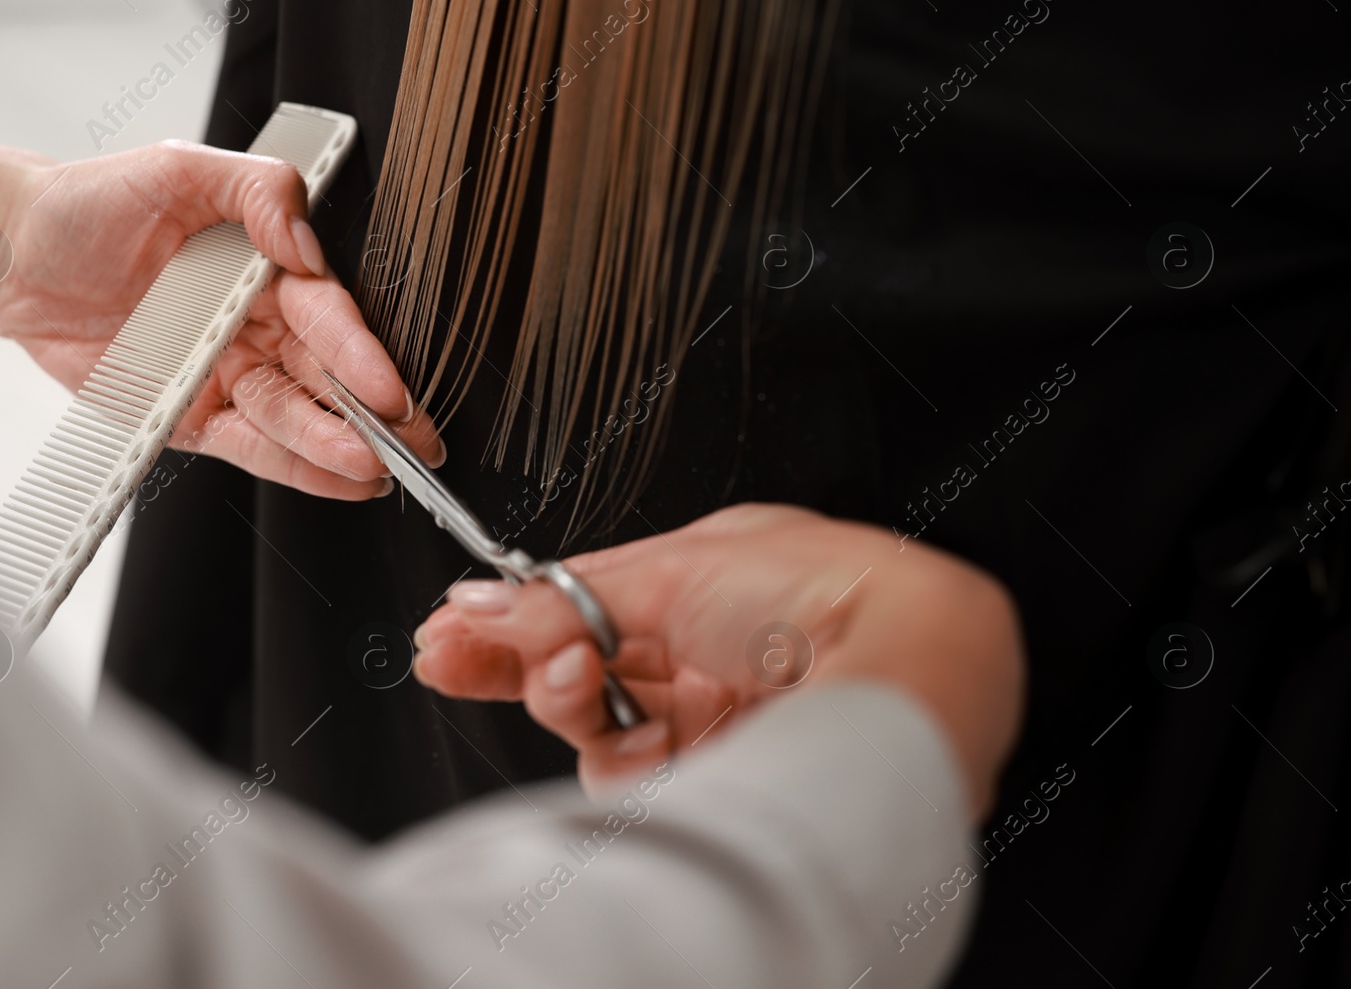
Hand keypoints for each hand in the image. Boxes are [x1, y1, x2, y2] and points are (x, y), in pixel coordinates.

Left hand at [0, 140, 442, 498]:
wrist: (12, 253)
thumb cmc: (91, 204)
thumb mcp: (179, 168)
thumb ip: (257, 192)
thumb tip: (306, 242)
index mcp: (266, 267)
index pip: (328, 315)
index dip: (361, 354)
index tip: (388, 387)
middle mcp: (257, 324)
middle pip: (327, 376)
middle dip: (376, 414)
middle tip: (415, 444)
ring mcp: (227, 372)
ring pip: (294, 417)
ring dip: (336, 447)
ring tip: (372, 470)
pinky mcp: (191, 415)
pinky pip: (250, 446)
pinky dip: (295, 467)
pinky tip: (337, 479)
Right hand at [413, 504, 1023, 819]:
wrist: (899, 662)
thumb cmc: (822, 589)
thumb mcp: (670, 571)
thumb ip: (564, 597)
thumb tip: (480, 603)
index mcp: (708, 581)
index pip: (587, 605)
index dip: (516, 619)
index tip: (451, 633)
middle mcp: (712, 652)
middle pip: (585, 668)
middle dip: (519, 661)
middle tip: (457, 657)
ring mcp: (717, 718)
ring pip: (601, 728)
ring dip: (567, 700)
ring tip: (569, 676)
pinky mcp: (723, 778)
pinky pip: (639, 778)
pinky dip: (617, 758)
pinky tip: (626, 732)